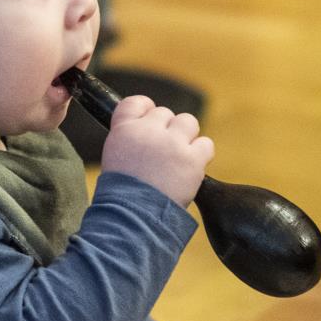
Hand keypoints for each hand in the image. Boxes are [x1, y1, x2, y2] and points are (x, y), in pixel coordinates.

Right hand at [99, 95, 213, 205]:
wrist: (134, 218)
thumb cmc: (122, 194)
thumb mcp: (114, 158)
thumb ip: (130, 138)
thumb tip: (149, 129)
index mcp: (124, 130)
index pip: (136, 103)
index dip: (146, 109)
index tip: (150, 119)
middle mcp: (148, 131)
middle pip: (164, 114)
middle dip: (166, 131)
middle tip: (162, 154)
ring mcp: (172, 144)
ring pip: (188, 122)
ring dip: (186, 137)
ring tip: (178, 158)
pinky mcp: (192, 159)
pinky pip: (206, 144)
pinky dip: (202, 154)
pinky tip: (191, 167)